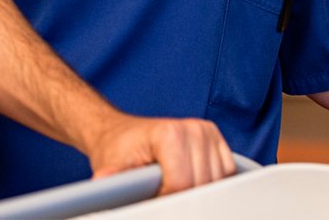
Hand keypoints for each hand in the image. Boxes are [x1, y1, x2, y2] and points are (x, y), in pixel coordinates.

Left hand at [85, 113, 234, 194]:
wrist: (120, 132)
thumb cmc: (117, 149)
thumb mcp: (111, 165)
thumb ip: (112, 176)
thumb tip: (102, 181)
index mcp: (171, 133)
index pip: (182, 184)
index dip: (165, 199)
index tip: (149, 196)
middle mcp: (194, 129)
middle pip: (200, 185)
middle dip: (180, 196)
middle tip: (158, 192)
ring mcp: (208, 132)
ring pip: (216, 182)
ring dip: (196, 191)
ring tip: (171, 184)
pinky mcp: (216, 139)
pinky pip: (225, 173)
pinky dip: (210, 183)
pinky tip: (189, 180)